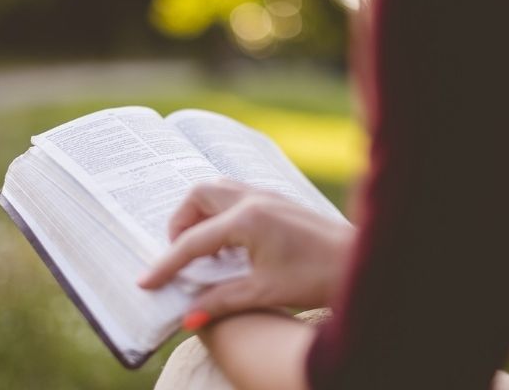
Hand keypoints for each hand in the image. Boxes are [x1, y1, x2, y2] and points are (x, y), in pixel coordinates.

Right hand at [138, 179, 354, 323]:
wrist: (362, 263)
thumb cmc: (319, 276)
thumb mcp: (264, 292)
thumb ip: (221, 301)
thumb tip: (188, 318)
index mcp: (246, 220)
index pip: (192, 241)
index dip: (166, 264)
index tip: (146, 282)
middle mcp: (253, 199)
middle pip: (198, 196)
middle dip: (180, 223)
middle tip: (181, 256)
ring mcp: (267, 196)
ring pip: (217, 190)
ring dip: (200, 214)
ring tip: (203, 248)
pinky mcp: (277, 201)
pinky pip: (235, 195)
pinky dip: (220, 213)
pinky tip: (230, 243)